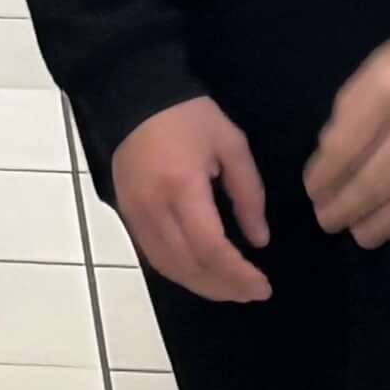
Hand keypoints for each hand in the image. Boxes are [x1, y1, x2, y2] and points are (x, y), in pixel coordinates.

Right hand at [111, 96, 272, 302]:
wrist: (132, 96)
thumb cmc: (188, 116)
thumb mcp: (231, 145)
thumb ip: (248, 193)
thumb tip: (259, 239)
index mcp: (182, 187)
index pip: (210, 247)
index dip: (237, 273)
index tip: (263, 285)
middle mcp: (154, 208)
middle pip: (189, 265)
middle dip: (224, 286)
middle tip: (253, 293)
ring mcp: (135, 215)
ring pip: (169, 267)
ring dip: (202, 285)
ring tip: (232, 290)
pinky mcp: (126, 215)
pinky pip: (153, 256)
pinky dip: (180, 272)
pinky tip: (202, 275)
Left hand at [307, 31, 389, 252]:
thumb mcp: (373, 71)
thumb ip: (350, 112)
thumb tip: (329, 160)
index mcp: (383, 93)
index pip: (342, 150)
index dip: (323, 179)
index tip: (313, 192)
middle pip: (374, 182)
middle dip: (344, 209)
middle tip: (328, 221)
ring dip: (381, 225)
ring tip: (361, 235)